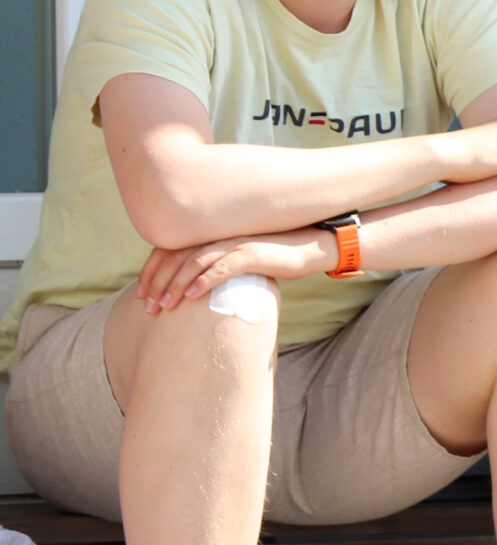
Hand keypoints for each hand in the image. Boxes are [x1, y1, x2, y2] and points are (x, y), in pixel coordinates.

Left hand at [136, 229, 330, 313]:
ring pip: (193, 263)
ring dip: (175, 285)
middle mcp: (216, 237)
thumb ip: (213, 268)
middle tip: (148, 307)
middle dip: (157, 283)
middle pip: (174, 257)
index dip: (150, 272)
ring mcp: (232, 244)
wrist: (307, 249)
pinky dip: (202, 282)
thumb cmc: (270, 260)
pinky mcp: (251, 254)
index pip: (168, 251)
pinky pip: (220, 268)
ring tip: (164, 306)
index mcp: (208, 237)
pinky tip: (190, 297)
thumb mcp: (235, 263)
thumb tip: (190, 290)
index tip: (141, 295)